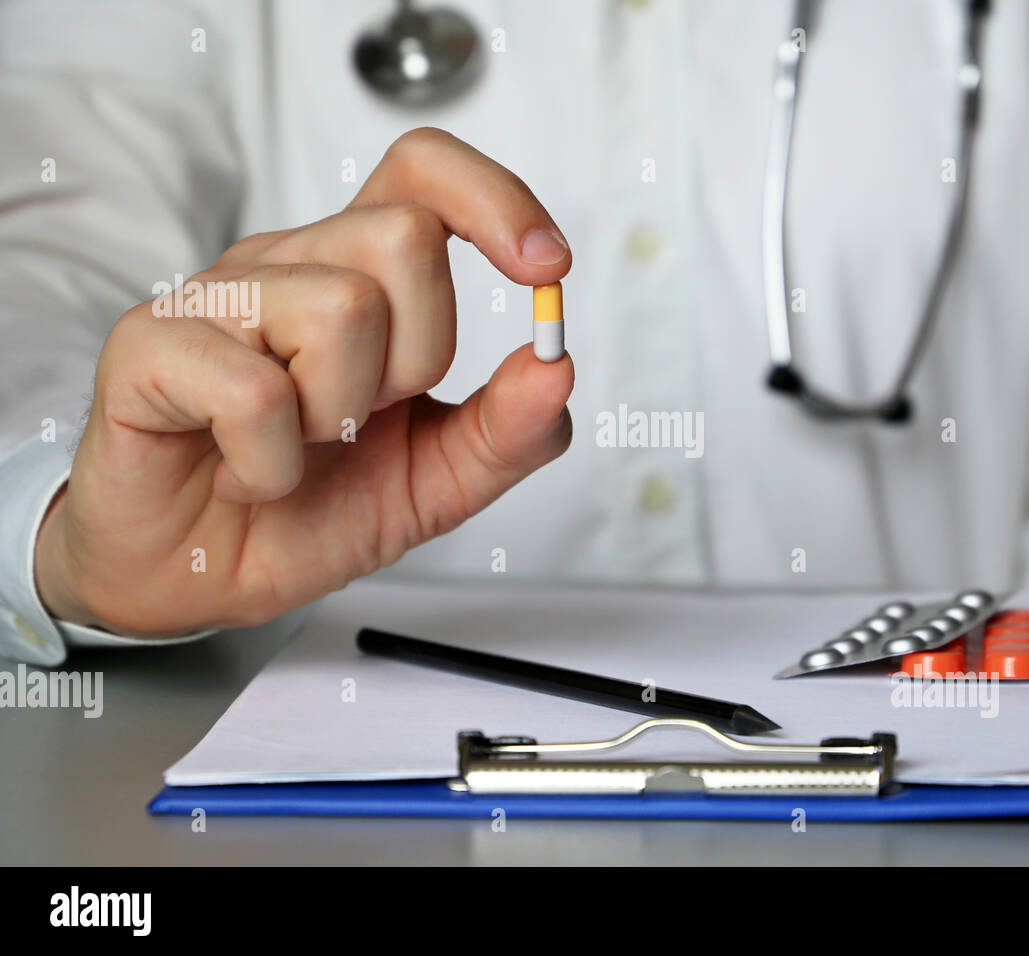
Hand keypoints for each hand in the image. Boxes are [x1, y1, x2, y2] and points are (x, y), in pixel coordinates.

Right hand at [34, 128, 573, 634]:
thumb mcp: (437, 482)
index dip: (494, 198)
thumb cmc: (306, 510)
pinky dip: (271, 467)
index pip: (424, 172)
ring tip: (298, 449)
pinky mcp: (149, 348)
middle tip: (360, 421)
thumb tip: (557, 366)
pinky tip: (247, 476)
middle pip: (405, 238)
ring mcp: (215, 299)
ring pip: (341, 307)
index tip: (546, 267)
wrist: (196, 575)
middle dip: (415, 358)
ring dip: (337, 417)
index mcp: (357, 276)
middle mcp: (289, 266)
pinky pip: (254, 391)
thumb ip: (508, 430)